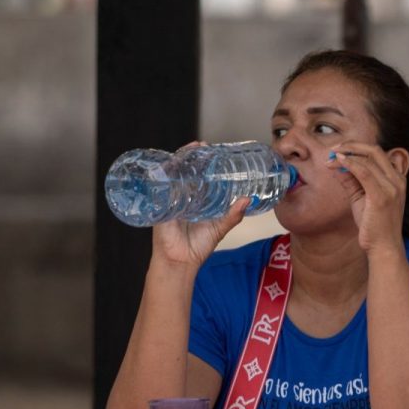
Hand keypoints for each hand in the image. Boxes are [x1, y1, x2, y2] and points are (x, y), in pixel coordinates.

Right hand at [151, 141, 248, 268]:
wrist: (181, 262)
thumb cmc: (198, 247)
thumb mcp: (220, 228)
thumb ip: (233, 215)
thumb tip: (248, 200)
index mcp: (197, 200)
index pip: (199, 175)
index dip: (204, 162)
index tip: (212, 150)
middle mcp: (183, 197)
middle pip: (185, 171)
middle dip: (191, 156)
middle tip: (202, 146)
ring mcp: (170, 199)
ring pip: (173, 174)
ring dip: (179, 160)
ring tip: (190, 149)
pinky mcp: (160, 205)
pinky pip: (160, 187)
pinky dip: (164, 174)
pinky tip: (169, 164)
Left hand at [326, 142, 407, 255]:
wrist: (384, 248)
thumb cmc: (375, 226)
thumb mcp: (361, 198)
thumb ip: (351, 180)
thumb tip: (336, 165)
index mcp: (396, 178)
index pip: (377, 153)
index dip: (356, 147)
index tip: (338, 150)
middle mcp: (397, 180)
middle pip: (374, 150)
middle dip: (351, 145)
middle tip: (332, 149)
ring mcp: (391, 187)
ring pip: (368, 159)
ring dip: (346, 154)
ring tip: (330, 158)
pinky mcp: (382, 196)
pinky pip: (364, 172)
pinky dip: (349, 164)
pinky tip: (337, 163)